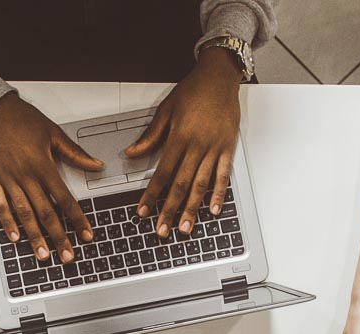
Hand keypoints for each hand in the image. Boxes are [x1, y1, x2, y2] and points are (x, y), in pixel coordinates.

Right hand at [0, 93, 101, 263]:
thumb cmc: (23, 120)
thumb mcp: (54, 133)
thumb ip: (75, 153)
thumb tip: (96, 166)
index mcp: (44, 165)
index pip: (65, 199)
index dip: (77, 219)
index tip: (85, 235)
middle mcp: (26, 175)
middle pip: (46, 212)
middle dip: (58, 236)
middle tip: (67, 255)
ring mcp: (8, 179)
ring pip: (24, 213)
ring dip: (35, 236)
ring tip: (43, 254)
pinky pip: (0, 205)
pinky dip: (8, 222)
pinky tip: (16, 237)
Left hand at [127, 47, 242, 236]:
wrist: (220, 76)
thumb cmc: (193, 91)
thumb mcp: (165, 110)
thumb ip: (150, 136)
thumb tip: (131, 153)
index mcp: (179, 137)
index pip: (162, 173)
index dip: (151, 194)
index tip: (143, 211)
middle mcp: (197, 146)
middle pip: (180, 184)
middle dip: (170, 210)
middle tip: (162, 230)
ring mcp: (215, 148)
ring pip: (201, 184)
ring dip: (192, 208)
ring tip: (185, 227)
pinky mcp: (228, 148)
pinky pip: (224, 175)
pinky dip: (219, 193)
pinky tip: (214, 210)